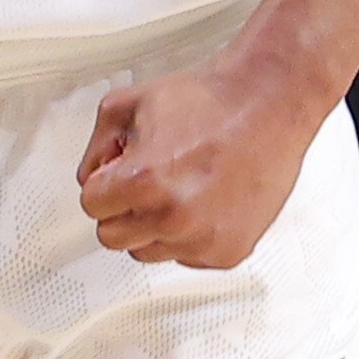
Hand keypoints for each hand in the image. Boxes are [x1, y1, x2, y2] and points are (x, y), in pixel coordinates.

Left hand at [79, 56, 320, 269]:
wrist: (268, 104)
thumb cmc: (209, 101)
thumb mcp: (129, 104)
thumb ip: (95, 147)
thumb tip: (92, 179)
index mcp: (142, 180)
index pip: (91, 205)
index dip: (105, 183)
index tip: (121, 173)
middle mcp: (173, 216)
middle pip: (113, 236)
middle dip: (123, 209)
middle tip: (149, 182)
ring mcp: (202, 238)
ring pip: (148, 251)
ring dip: (155, 226)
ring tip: (182, 189)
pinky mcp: (228, 251)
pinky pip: (186, 257)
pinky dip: (190, 236)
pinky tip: (205, 201)